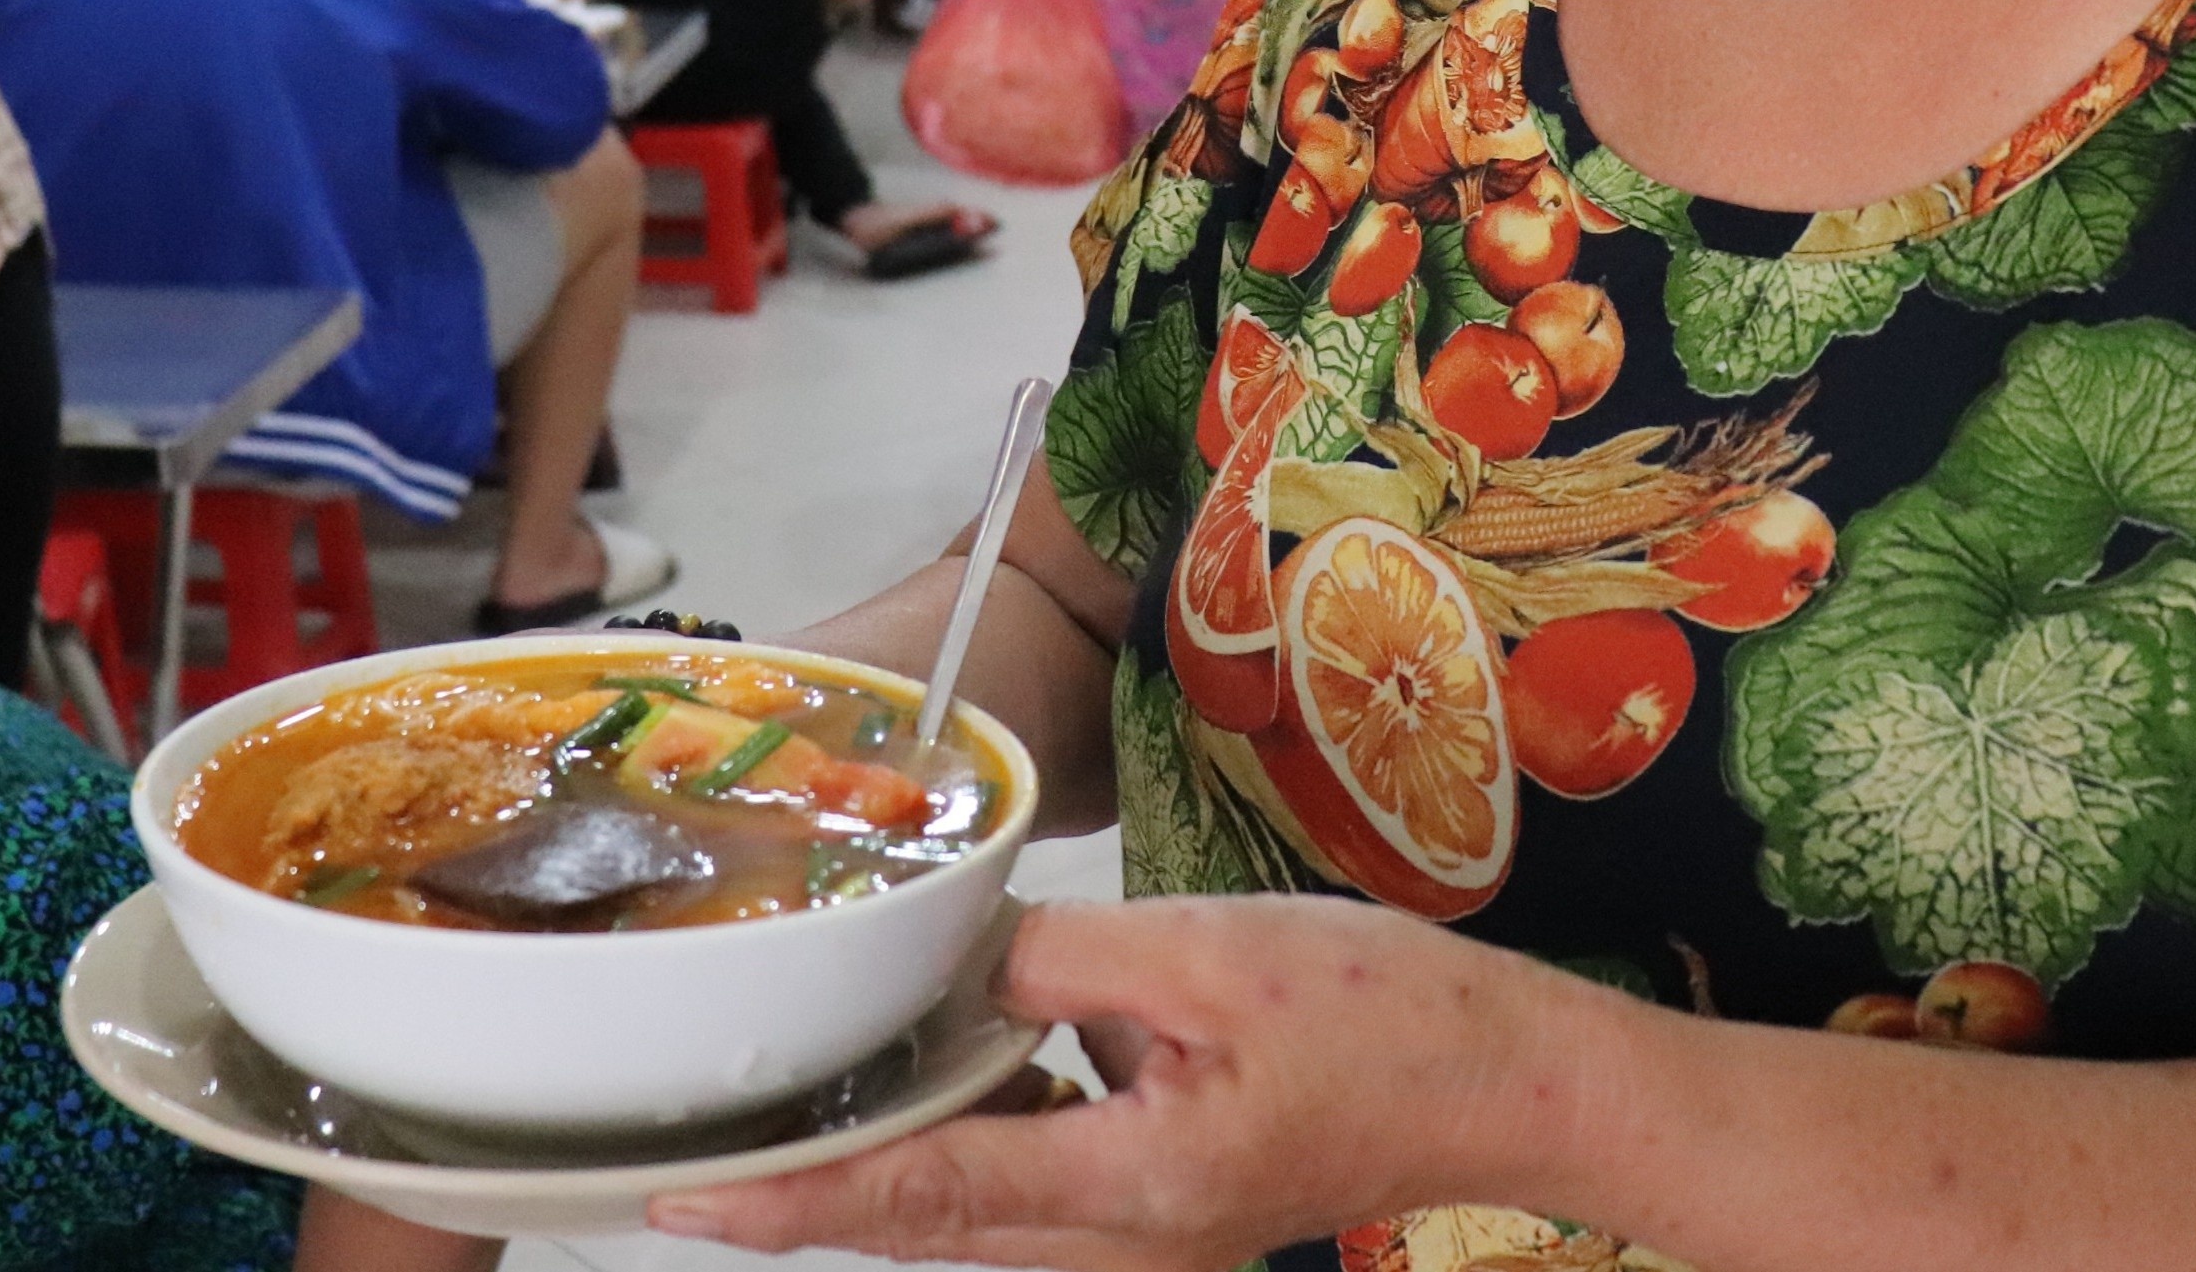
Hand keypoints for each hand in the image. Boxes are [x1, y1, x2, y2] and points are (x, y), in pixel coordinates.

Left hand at [648, 897, 1568, 1267]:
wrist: (1505, 1080)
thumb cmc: (1383, 1014)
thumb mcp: (1213, 953)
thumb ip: (1065, 962)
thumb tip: (957, 966)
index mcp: (1126, 1187)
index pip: (920, 1199)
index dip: (796, 1196)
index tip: (689, 1198)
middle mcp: (1121, 1250)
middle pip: (929, 1233)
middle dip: (817, 1193)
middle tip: (705, 1153)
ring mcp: (1148, 1251)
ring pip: (977, 1224)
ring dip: (892, 1172)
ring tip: (802, 1111)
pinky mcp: (1169, 1221)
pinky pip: (1036, 1200)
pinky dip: (976, 1149)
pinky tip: (958, 1079)